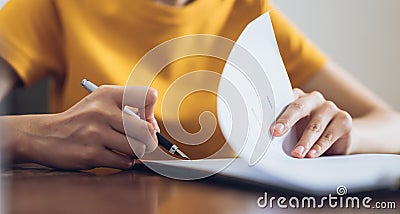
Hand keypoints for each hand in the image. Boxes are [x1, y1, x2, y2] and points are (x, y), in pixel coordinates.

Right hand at [3, 85, 158, 169]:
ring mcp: (96, 133)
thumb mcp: (100, 102)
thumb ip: (128, 108)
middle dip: (149, 139)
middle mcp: (102, 111)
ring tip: (124, 149)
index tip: (143, 121)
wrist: (43, 135)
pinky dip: (124, 162)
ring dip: (136, 152)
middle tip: (142, 142)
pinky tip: (113, 156)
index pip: (148, 96)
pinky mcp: (91, 153)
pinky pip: (124, 161)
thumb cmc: (80, 121)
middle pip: (147, 129)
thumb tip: (154, 127)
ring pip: (137, 147)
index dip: (151, 112)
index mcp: (108, 94)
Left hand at [271, 88, 352, 157]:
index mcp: (297, 97)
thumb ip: (283, 130)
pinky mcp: (343, 119)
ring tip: (296, 154)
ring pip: (315, 125)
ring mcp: (329, 107)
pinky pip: (330, 134)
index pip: (283, 100)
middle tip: (276, 133)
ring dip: (304, 141)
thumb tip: (265, 143)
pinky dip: (320, 146)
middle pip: (298, 108)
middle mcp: (313, 99)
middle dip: (286, 121)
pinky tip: (312, 154)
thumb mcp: (293, 130)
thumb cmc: (307, 132)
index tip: (268, 126)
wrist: (339, 139)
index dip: (274, 112)